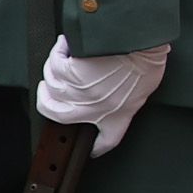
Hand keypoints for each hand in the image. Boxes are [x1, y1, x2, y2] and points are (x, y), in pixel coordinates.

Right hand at [34, 40, 172, 156]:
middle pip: (55, 113)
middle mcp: (94, 108)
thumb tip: (115, 92)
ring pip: (51, 85)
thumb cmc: (147, 61)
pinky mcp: (72, 73)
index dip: (96, 148)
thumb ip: (128, 98)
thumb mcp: (145, 88)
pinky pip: (54, 64)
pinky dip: (57, 52)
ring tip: (60, 57)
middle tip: (45, 91)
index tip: (92, 150)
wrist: (141, 42)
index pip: (106, 141)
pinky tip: (64, 45)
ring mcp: (80, 92)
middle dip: (45, 102)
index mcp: (118, 116)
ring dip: (52, 70)